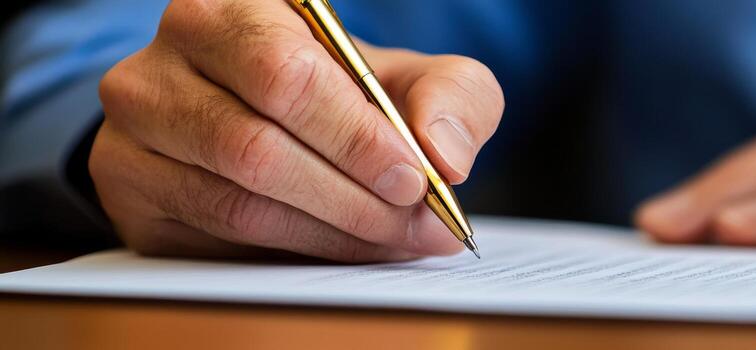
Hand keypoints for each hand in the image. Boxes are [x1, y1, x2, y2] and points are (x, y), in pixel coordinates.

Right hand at [92, 0, 503, 261]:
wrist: (266, 118)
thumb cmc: (343, 92)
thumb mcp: (411, 78)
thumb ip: (452, 96)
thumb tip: (446, 154)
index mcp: (233, 8)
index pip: (286, 74)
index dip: (356, 137)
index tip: (416, 179)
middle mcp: (167, 58)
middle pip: (255, 146)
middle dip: (351, 197)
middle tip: (414, 223)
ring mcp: (135, 126)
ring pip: (236, 201)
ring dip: (330, 233)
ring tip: (394, 240)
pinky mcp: (128, 190)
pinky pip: (214, 237)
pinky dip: (293, 252)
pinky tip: (344, 248)